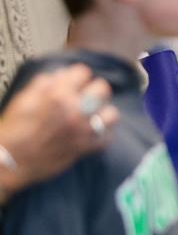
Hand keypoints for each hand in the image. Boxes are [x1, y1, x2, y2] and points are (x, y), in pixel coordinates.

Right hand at [0, 65, 117, 196]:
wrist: (9, 162)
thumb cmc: (13, 131)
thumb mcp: (23, 99)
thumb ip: (44, 84)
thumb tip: (60, 75)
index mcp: (57, 95)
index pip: (83, 72)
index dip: (78, 77)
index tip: (75, 83)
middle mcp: (74, 110)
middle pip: (103, 89)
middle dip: (94, 91)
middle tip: (87, 97)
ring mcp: (81, 130)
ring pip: (111, 114)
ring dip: (103, 113)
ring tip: (94, 116)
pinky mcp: (84, 148)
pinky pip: (107, 138)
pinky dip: (103, 135)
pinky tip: (94, 133)